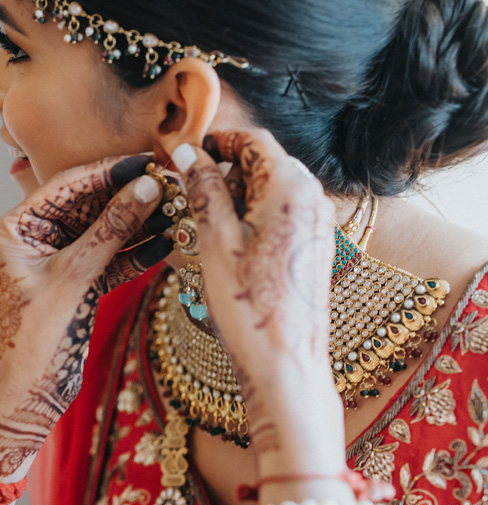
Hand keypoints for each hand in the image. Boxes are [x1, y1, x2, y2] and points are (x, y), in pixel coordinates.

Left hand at [0, 155, 171, 482]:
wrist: (34, 390)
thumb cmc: (36, 337)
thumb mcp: (75, 276)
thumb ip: (111, 230)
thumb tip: (145, 188)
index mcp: (13, 228)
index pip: (66, 186)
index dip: (108, 172)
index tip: (147, 160)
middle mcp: (31, 237)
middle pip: (88, 204)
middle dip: (129, 197)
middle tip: (169, 183)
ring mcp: (54, 258)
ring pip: (103, 229)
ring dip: (138, 222)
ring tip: (176, 209)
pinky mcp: (76, 278)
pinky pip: (109, 255)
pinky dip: (135, 251)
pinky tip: (166, 241)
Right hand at [173, 131, 348, 485]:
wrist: (286, 361)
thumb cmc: (248, 305)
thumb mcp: (214, 241)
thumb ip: (204, 189)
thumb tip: (189, 153)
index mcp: (289, 188)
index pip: (253, 140)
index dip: (218, 141)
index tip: (188, 154)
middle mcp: (312, 198)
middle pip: (266, 161)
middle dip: (227, 169)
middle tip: (189, 192)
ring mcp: (317, 222)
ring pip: (273, 187)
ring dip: (239, 194)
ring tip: (204, 222)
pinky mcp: (314, 245)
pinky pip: (283, 212)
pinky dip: (254, 215)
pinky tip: (230, 244)